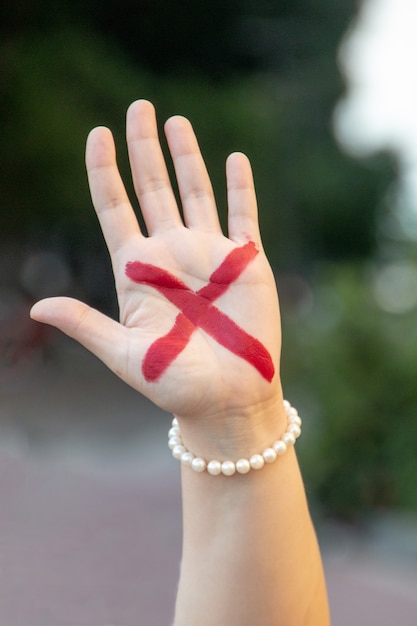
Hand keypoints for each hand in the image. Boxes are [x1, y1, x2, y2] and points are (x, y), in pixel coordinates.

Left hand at [31, 100, 282, 437]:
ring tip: (175, 121)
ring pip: (196, 193)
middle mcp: (171, 254)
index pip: (115, 208)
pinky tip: (234, 158)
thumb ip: (86, 324)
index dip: (104, 170)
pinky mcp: (247, 262)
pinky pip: (243, 215)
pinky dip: (240, 187)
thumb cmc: (175, 384)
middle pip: (153, 189)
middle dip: (144, 148)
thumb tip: (37, 305)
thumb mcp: (125, 354)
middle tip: (138, 107)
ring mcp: (210, 254)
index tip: (97, 134)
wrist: (228, 400)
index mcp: (138, 271)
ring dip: (187, 157)